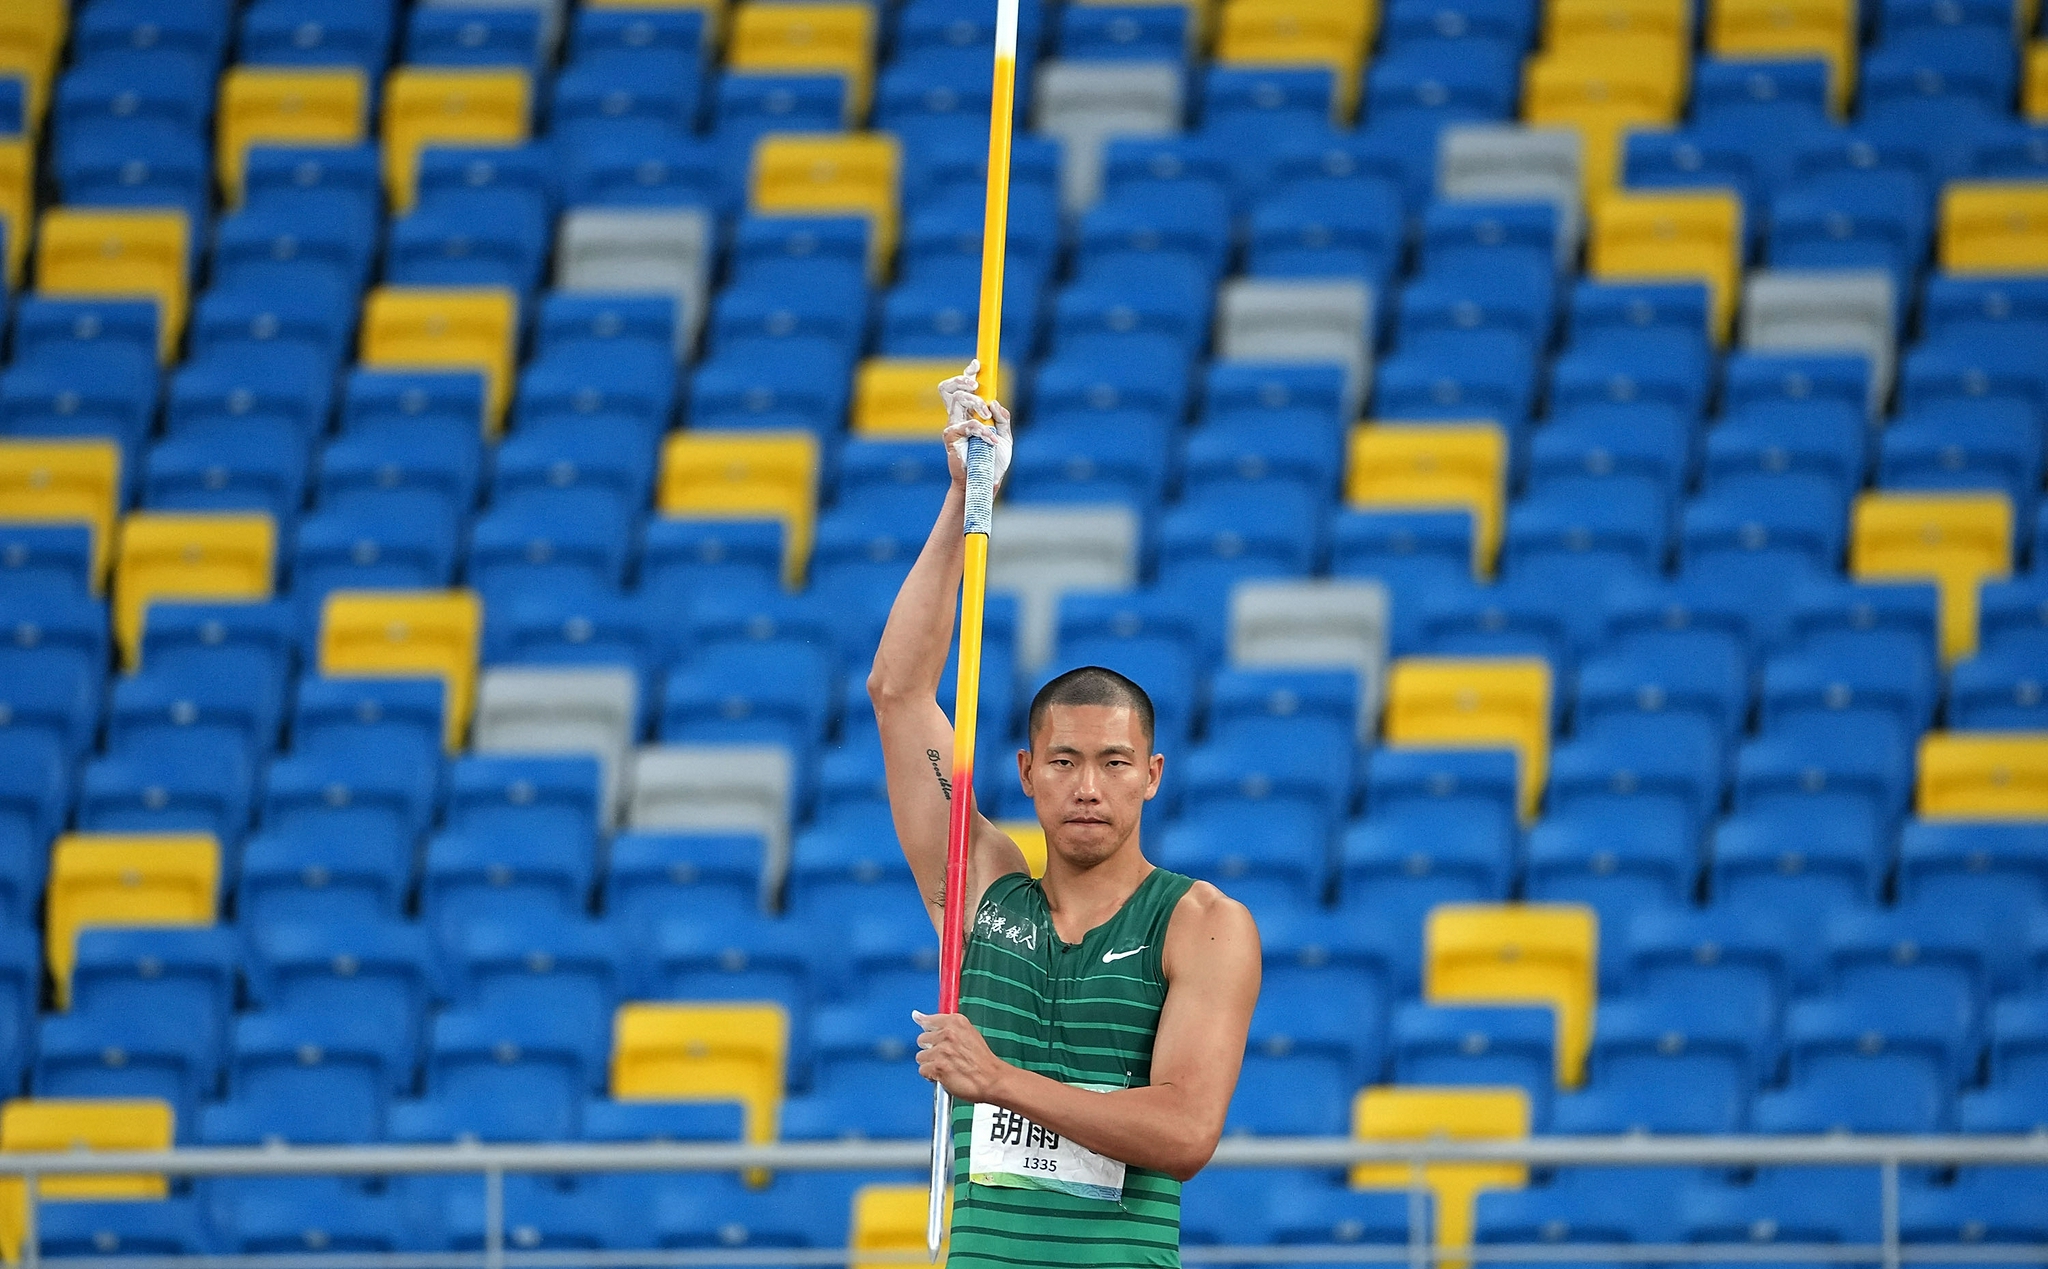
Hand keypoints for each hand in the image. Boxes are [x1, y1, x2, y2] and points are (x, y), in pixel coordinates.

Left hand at [913, 1010, 1012, 1101]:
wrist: (992, 1079)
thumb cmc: (982, 1060)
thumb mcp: (969, 1033)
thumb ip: (946, 1025)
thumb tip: (917, 1016)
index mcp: (956, 1022)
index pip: (928, 1020)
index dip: (927, 1029)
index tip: (922, 1026)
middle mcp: (948, 1033)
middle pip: (922, 1039)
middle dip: (930, 1049)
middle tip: (945, 1056)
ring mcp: (942, 1050)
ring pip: (921, 1056)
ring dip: (930, 1063)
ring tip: (946, 1067)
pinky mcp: (938, 1067)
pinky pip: (923, 1070)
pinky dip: (931, 1076)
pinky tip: (944, 1075)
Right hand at [938, 359, 1012, 491]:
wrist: (986, 481)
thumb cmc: (993, 460)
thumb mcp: (1005, 436)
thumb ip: (1002, 418)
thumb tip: (994, 402)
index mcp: (969, 414)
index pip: (962, 388)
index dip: (967, 374)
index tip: (976, 365)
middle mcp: (958, 417)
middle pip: (950, 388)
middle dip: (963, 380)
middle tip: (977, 386)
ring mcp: (953, 427)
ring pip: (958, 400)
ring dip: (975, 403)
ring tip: (988, 416)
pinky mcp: (951, 438)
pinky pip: (966, 425)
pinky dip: (981, 430)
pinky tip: (991, 440)